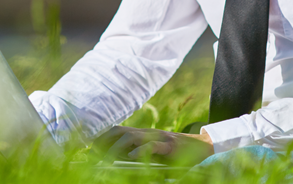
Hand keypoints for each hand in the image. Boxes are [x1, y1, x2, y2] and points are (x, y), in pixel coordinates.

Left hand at [92, 126, 212, 165]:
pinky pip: (152, 146)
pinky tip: (130, 159)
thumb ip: (139, 154)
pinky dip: (139, 151)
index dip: (102, 138)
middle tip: (93, 155)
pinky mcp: (169, 146)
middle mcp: (148, 133)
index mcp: (143, 135)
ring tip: (106, 160)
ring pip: (132, 137)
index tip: (90, 149)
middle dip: (104, 141)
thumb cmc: (177, 154)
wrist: (203, 147)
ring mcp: (158, 138)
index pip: (117, 131)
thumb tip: (119, 162)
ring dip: (116, 147)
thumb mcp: (155, 154)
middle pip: (119, 131)